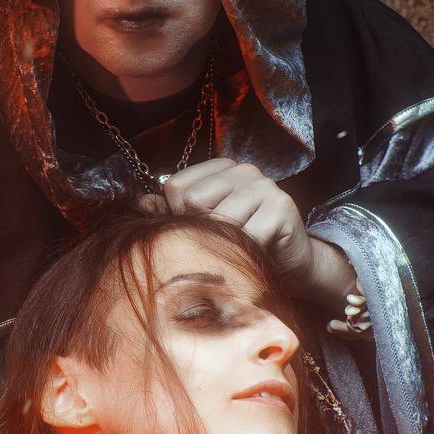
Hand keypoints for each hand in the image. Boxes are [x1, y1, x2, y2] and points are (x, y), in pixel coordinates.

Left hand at [151, 159, 354, 309]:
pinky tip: (256, 253)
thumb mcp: (205, 226)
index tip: (201, 229)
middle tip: (223, 242)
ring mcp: (264, 185)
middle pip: (193, 201)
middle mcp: (242, 170)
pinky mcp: (281, 207)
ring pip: (218, 220)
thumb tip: (141, 203)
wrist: (291, 265)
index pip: (175, 186)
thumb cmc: (243, 245)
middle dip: (202, 230)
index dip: (179, 216)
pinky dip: (246, 253)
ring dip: (225, 245)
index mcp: (220, 169)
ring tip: (239, 249)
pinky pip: (245, 236)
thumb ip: (173, 212)